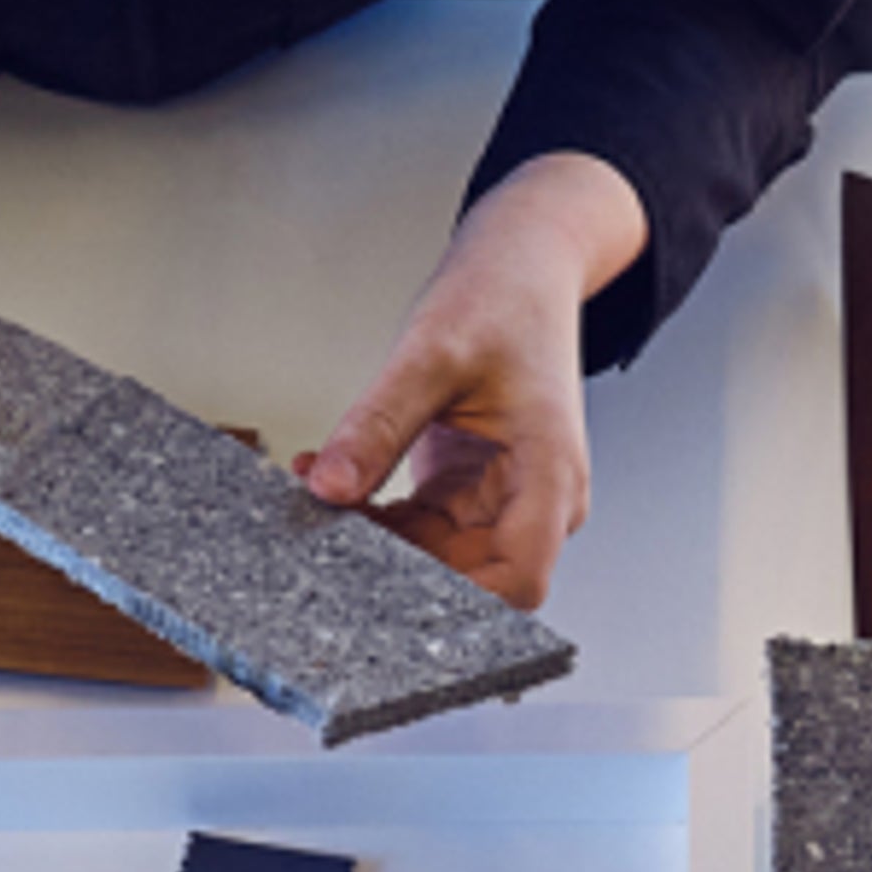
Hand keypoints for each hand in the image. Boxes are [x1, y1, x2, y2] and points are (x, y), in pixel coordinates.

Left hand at [293, 153, 647, 612]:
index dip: (456, 605)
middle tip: (327, 536)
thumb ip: (376, 426)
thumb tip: (325, 485)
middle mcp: (536, 499)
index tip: (382, 592)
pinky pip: (421, 530)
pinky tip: (335, 484)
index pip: (516, 582)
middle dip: (396, 568)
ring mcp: (504, 498)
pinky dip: (377, 518)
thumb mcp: (430, 356)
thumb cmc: (505, 300)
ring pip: (437, 561)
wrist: (521, 266)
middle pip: (470, 580)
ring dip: (377, 543)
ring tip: (322, 498)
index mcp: (549, 475)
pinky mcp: (471, 490)